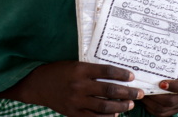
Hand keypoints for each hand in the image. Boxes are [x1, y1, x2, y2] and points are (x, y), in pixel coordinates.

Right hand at [0, 61, 143, 116]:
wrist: (38, 84)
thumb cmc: (59, 72)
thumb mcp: (74, 65)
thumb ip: (91, 70)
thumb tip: (114, 76)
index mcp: (80, 69)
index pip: (106, 71)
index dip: (121, 74)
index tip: (132, 76)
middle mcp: (79, 85)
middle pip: (109, 90)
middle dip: (127, 92)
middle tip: (139, 93)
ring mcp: (76, 100)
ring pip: (104, 106)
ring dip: (121, 106)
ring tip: (130, 105)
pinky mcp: (73, 112)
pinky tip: (115, 115)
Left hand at [140, 64, 177, 116]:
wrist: (176, 72)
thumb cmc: (174, 66)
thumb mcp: (175, 62)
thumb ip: (168, 63)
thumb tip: (153, 61)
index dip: (174, 86)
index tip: (161, 83)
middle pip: (173, 100)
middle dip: (157, 96)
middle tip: (146, 89)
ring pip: (164, 109)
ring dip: (151, 103)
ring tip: (143, 94)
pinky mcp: (172, 110)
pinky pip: (161, 114)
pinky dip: (151, 109)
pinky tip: (145, 101)